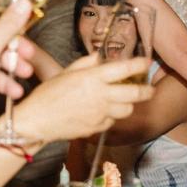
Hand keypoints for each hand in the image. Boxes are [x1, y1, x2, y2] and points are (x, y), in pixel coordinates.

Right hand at [11, 53, 152, 141]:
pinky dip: (111, 116)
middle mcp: (101, 95)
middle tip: (149, 89)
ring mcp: (101, 113)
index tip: (146, 62)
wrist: (36, 121)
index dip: (139, 65)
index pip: (124, 69)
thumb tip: (98, 57)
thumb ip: (85, 64)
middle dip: (146, 91)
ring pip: (127, 110)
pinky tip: (103, 112)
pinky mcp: (97, 128)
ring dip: (128, 105)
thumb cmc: (47, 94)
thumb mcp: (65, 72)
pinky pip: (112, 121)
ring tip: (125, 101)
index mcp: (93, 78)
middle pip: (134, 94)